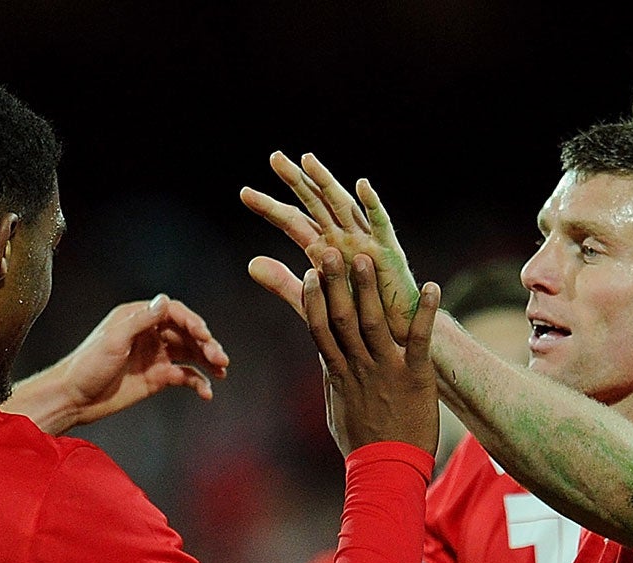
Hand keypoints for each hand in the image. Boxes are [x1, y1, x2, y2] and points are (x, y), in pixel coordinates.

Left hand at [24, 295, 230, 430]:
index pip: (173, 313)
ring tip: (222, 371)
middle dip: (205, 343)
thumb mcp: (114, 339)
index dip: (191, 321)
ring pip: (190, 354)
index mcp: (138, 318)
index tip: (203, 335)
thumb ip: (141, 320)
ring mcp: (155, 356)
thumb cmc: (87, 365)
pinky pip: (184, 376)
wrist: (74, 398)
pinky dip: (198, 382)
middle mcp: (149, 334)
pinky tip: (207, 392)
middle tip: (219, 358)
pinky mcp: (157, 378)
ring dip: (208, 361)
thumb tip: (164, 301)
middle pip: (186, 333)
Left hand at [243, 152, 420, 337]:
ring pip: (342, 205)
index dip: (269, 208)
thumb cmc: (354, 317)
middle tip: (274, 157)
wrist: (388, 336)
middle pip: (315, 203)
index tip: (244, 193)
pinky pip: (380, 224)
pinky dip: (372, 204)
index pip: (292, 222)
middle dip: (295, 180)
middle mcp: (342, 238)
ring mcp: (365, 242)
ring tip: (308, 160)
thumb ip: (282, 281)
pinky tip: (361, 185)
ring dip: (326, 182)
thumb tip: (250, 263)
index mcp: (323, 248)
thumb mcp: (310, 298)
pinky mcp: (388, 252)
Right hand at [300, 245, 440, 456]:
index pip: (320, 329)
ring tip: (368, 257)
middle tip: (331, 250)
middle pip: (342, 318)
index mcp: (338, 374)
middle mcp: (359, 367)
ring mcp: (386, 370)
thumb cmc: (363, 446)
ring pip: (374, 322)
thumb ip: (332, 381)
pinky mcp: (416, 376)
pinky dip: (426, 312)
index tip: (310, 273)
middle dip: (336, 282)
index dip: (314, 299)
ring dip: (370, 289)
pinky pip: (420, 339)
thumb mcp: (338, 411)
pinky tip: (432, 286)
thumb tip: (325, 360)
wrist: (388, 472)